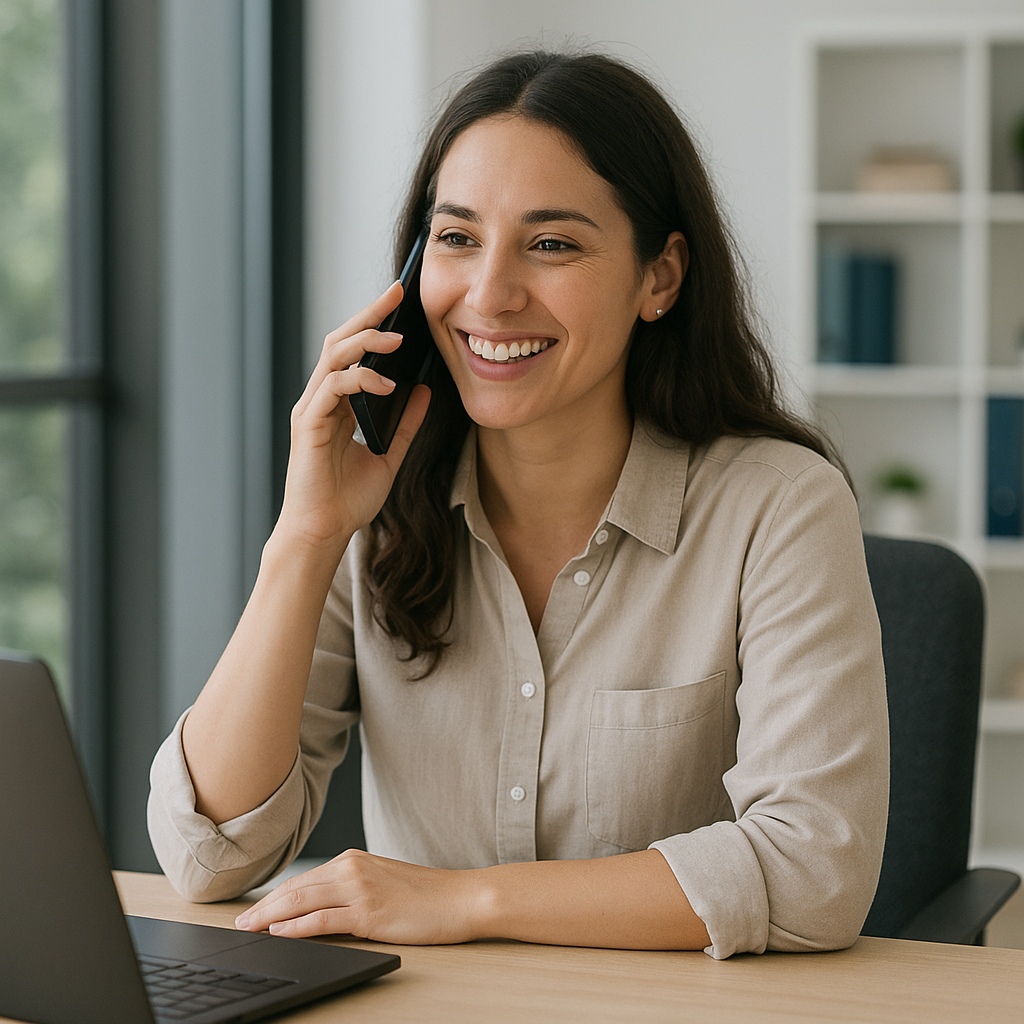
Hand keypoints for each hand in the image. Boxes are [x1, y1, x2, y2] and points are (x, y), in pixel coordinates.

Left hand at [234, 850, 484, 944]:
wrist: (461, 897)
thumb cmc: (427, 894)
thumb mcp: (383, 882)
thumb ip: (352, 888)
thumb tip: (318, 907)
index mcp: (354, 859)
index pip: (303, 879)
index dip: (274, 896)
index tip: (254, 910)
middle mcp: (353, 868)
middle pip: (296, 888)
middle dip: (263, 907)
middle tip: (240, 923)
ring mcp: (360, 888)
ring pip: (301, 901)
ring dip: (269, 916)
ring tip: (248, 929)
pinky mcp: (369, 911)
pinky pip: (322, 919)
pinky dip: (295, 926)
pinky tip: (278, 931)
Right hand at [276, 282, 431, 554]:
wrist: (325, 532)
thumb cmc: (348, 499)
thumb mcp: (390, 456)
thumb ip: (407, 424)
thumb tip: (425, 390)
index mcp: (338, 404)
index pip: (354, 351)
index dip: (374, 323)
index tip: (401, 300)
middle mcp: (321, 400)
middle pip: (340, 341)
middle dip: (368, 314)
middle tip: (397, 294)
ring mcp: (312, 409)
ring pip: (333, 356)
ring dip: (366, 341)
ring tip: (398, 338)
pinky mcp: (308, 425)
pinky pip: (332, 389)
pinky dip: (359, 380)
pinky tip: (386, 385)